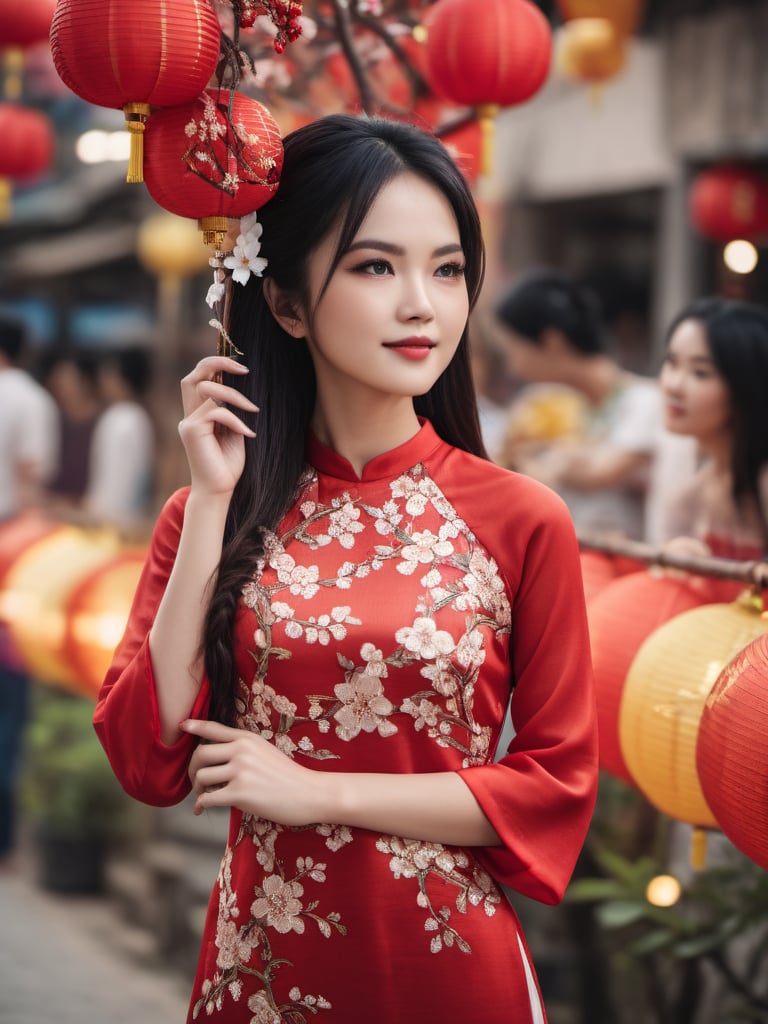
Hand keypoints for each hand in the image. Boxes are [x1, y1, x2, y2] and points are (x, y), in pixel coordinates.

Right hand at [178, 356, 257, 497]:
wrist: (219, 491)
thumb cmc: (228, 466)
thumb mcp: (235, 432)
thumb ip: (232, 411)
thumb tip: (243, 389)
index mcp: (198, 415)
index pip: (198, 380)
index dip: (215, 365)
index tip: (242, 368)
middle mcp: (189, 416)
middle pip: (192, 376)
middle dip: (216, 363)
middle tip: (244, 369)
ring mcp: (188, 423)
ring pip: (208, 389)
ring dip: (235, 396)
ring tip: (254, 410)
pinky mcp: (192, 431)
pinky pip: (217, 410)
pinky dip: (236, 419)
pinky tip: (248, 434)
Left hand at [181, 719, 329, 824]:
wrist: (310, 793)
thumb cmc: (289, 776)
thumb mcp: (266, 752)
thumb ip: (243, 750)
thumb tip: (216, 759)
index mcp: (248, 739)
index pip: (214, 728)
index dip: (195, 726)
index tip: (182, 726)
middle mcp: (242, 751)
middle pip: (200, 754)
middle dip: (192, 770)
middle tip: (197, 782)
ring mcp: (241, 771)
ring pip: (201, 777)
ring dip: (197, 789)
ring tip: (204, 796)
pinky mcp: (240, 794)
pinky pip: (208, 798)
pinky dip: (200, 805)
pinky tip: (202, 810)